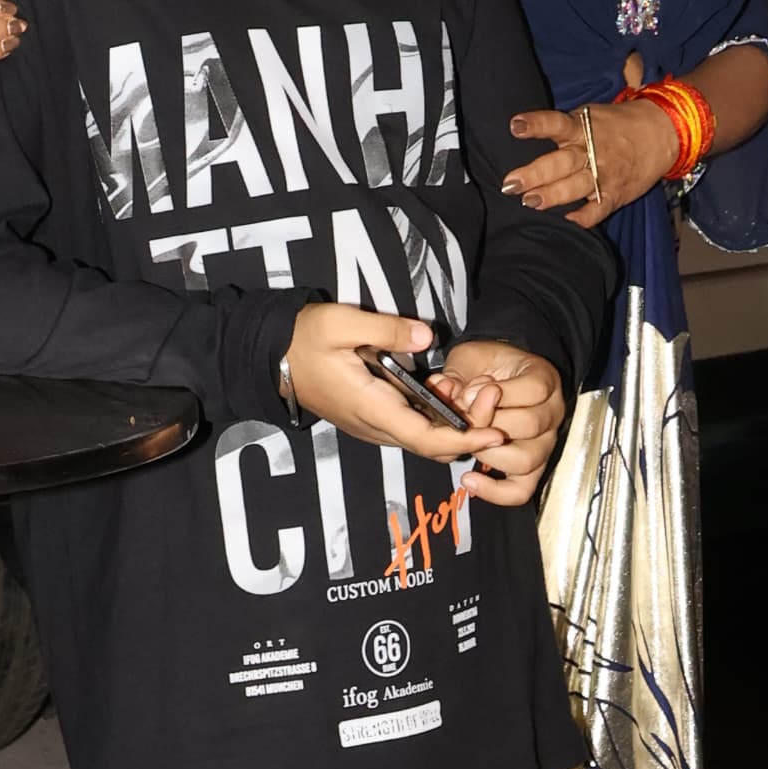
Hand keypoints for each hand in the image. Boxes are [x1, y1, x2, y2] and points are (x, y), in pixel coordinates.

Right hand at [278, 304, 487, 471]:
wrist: (271, 357)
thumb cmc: (303, 338)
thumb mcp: (341, 322)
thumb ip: (386, 329)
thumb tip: (427, 336)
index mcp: (369, 406)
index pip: (424, 439)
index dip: (464, 440)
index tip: (496, 432)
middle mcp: (372, 425)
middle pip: (429, 446)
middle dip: (468, 432)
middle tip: (491, 400)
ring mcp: (370, 426)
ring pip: (421, 441)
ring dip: (453, 429)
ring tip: (477, 397)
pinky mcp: (370, 420)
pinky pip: (410, 430)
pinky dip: (436, 422)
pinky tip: (449, 396)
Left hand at [435, 339, 564, 508]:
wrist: (495, 379)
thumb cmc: (487, 369)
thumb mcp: (469, 359)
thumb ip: (460, 376)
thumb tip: (455, 398)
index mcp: (544, 379)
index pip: (534, 390)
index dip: (499, 394)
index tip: (469, 392)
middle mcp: (552, 413)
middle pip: (529, 425)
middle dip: (487, 423)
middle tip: (464, 418)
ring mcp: (545, 443)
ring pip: (525, 460)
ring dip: (489, 453)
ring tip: (468, 442)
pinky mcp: (532, 466)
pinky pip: (521, 490)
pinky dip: (495, 491)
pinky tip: (469, 480)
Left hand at [503, 56, 675, 220]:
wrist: (664, 132)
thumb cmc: (617, 125)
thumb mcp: (591, 116)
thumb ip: (564, 127)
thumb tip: (523, 133)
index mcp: (583, 127)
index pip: (557, 123)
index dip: (537, 124)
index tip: (516, 126)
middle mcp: (592, 151)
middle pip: (561, 163)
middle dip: (535, 174)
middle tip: (511, 184)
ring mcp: (605, 174)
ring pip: (575, 187)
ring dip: (552, 196)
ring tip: (530, 202)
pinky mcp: (617, 193)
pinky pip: (599, 209)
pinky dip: (584, 218)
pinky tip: (567, 221)